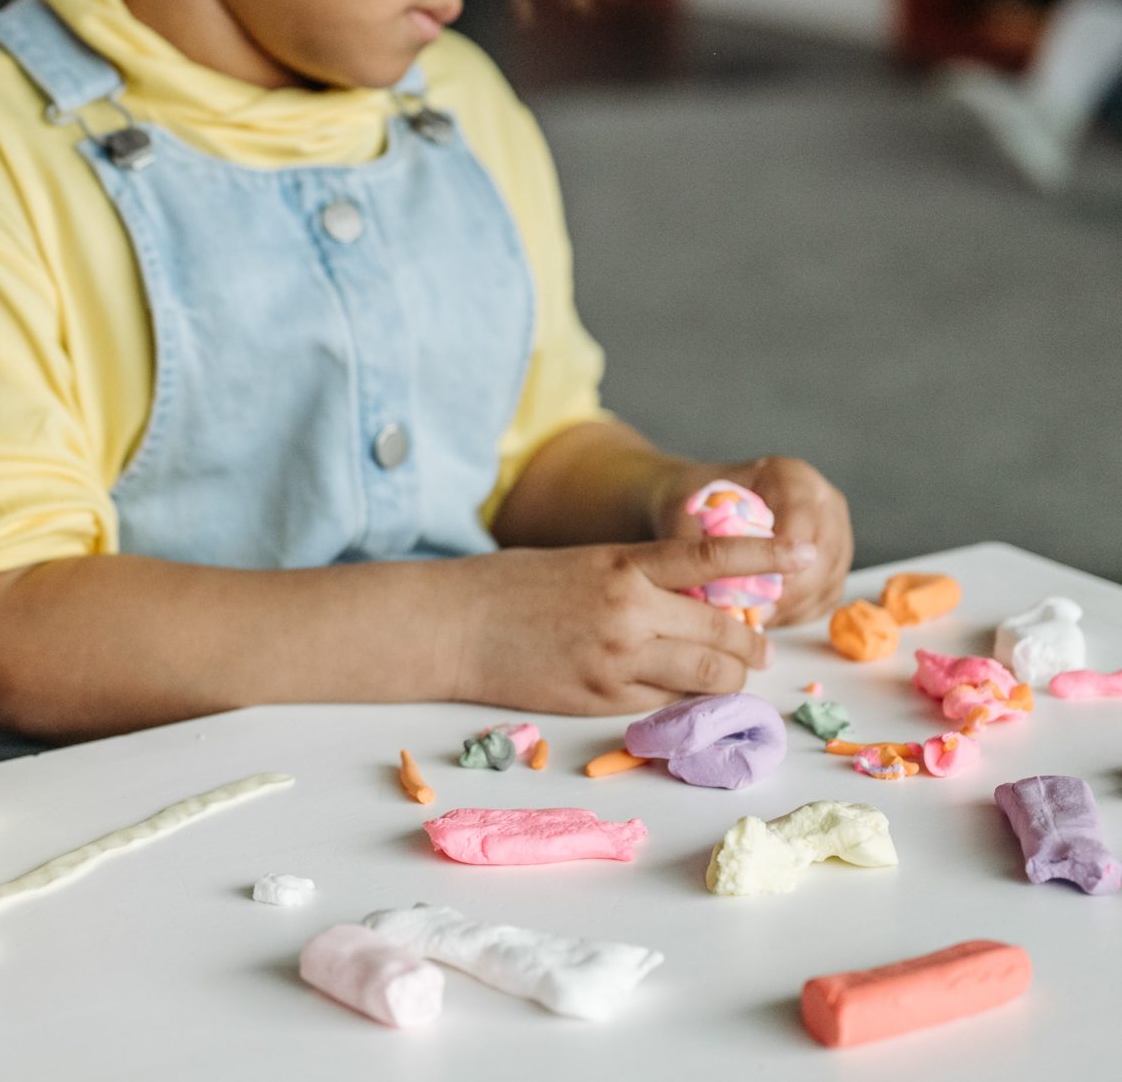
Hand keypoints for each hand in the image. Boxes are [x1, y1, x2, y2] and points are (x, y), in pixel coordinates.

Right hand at [450, 533, 816, 714]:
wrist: (450, 627)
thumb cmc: (508, 586)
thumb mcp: (580, 563)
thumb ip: (636, 579)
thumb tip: (696, 601)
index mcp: (621, 566)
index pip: (711, 555)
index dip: (766, 553)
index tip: (805, 552)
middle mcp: (628, 613)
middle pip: (724, 634)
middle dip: (749, 644)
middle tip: (756, 648)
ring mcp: (616, 662)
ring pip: (707, 679)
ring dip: (726, 678)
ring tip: (726, 675)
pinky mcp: (600, 701)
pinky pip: (663, 704)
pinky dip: (676, 698)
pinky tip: (668, 691)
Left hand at [654, 456, 853, 626]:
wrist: (702, 502)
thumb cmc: (694, 503)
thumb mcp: (687, 515)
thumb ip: (702, 547)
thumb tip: (712, 595)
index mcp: (791, 477)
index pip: (799, 525)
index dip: (779, 563)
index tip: (757, 592)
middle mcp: (822, 501)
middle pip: (822, 558)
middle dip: (787, 594)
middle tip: (754, 616)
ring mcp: (835, 531)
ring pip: (826, 582)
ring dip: (791, 608)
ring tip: (755, 620)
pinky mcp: (834, 562)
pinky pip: (825, 597)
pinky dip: (797, 613)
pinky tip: (767, 616)